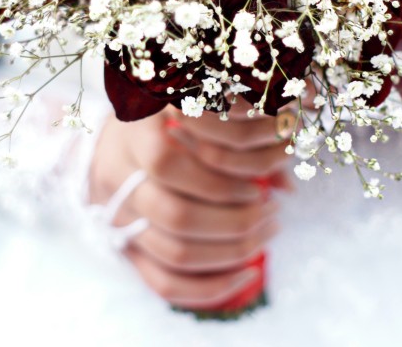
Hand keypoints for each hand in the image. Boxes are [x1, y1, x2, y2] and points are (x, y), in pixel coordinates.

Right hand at [88, 101, 289, 308]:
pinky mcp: (127, 249)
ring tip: (266, 234)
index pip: (165, 162)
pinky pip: (164, 283)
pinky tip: (248, 273)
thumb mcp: (197, 112)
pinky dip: (210, 288)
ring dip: (231, 253)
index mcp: (136, 137)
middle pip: (176, 216)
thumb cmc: (169, 121)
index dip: (216, 181)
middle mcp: (119, 181)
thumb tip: (286, 185)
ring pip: (175, 254)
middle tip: (271, 212)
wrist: (114, 141)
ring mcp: (120, 220)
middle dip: (236, 222)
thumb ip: (237, 137)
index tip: (256, 187)